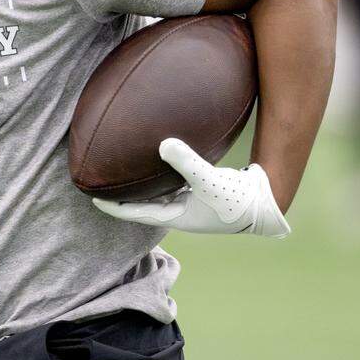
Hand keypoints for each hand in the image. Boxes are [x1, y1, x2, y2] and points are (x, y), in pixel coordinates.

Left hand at [92, 137, 290, 237]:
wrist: (267, 204)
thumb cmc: (237, 199)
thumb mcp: (209, 179)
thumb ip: (186, 162)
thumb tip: (164, 142)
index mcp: (176, 217)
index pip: (136, 214)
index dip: (114, 207)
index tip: (93, 199)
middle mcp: (180, 213)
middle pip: (143, 206)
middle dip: (123, 197)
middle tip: (102, 185)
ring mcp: (192, 205)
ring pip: (158, 196)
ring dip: (142, 188)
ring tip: (124, 174)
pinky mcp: (202, 194)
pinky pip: (174, 186)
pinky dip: (162, 177)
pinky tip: (159, 160)